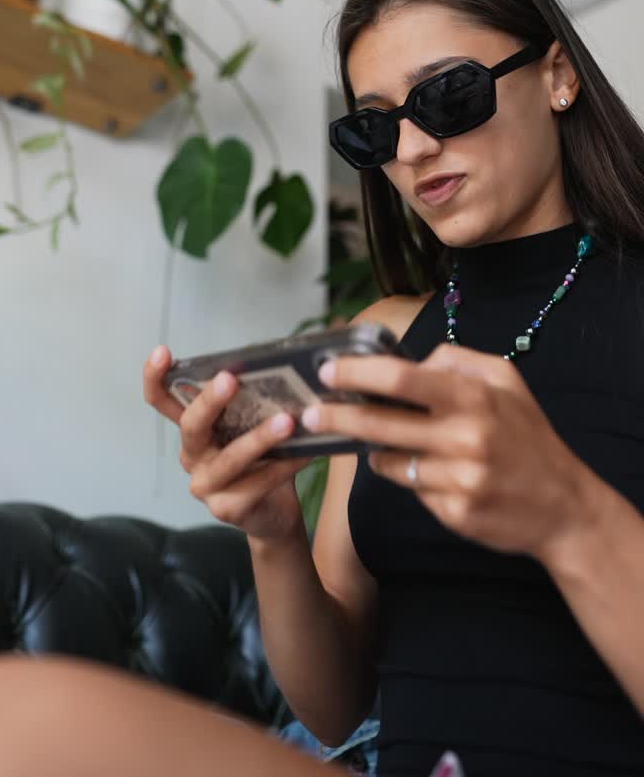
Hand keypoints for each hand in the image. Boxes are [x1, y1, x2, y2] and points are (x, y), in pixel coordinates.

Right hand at [143, 345, 312, 542]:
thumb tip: (274, 367)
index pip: (162, 401)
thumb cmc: (261, 458)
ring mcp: (205, 485)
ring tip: (287, 421)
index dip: (155, 376)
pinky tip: (305, 453)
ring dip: (260, 438)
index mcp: (194, 429)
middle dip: (209, 401)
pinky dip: (284, 466)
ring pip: (230, 458)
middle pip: (191, 426)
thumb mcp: (250, 425)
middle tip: (230, 380)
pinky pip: (258, 483)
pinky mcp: (226, 509)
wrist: (273, 512)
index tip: (162, 351)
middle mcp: (192, 456)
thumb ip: (250, 402)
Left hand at [301, 342, 586, 558]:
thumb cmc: (528, 435)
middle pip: (380, 423)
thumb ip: (457, 360)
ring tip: (372, 438)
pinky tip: (420, 470)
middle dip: (336, 416)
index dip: (357, 372)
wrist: (563, 506)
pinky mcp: (454, 514)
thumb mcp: (505, 380)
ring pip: (389, 460)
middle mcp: (464, 437)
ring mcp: (458, 479)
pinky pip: (411, 489)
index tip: (327, 370)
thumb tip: (413, 358)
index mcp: (473, 397)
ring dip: (374, 449)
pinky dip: (407, 476)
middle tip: (308, 412)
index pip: (401, 378)